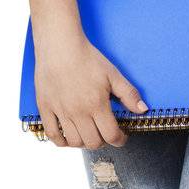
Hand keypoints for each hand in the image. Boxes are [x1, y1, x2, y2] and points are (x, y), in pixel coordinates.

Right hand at [33, 30, 147, 148]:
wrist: (59, 45)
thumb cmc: (86, 57)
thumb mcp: (113, 74)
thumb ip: (128, 94)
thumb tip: (142, 110)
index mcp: (96, 104)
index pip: (111, 135)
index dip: (120, 140)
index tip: (121, 136)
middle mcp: (78, 111)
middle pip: (93, 142)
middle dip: (103, 141)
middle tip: (104, 133)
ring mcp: (60, 111)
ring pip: (74, 141)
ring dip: (84, 143)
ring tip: (87, 134)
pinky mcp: (45, 107)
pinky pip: (52, 134)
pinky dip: (61, 141)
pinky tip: (67, 138)